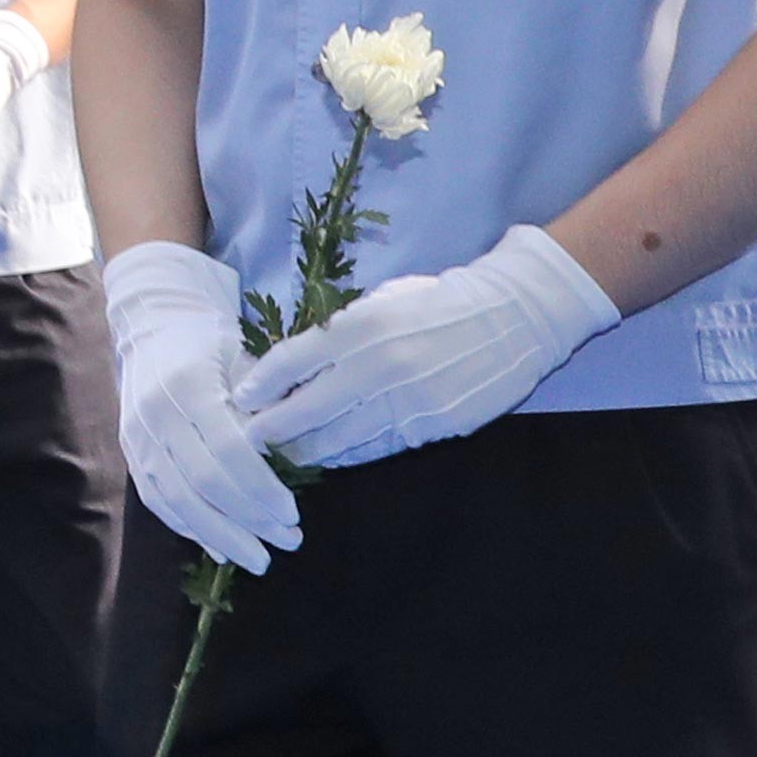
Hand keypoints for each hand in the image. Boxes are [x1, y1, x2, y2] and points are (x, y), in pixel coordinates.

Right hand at [105, 241, 293, 575]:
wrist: (155, 327)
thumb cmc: (212, 344)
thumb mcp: (246, 361)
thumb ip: (265, 409)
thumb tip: (291, 463)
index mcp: (189, 386)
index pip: (228, 450)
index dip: (262, 488)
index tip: (293, 514)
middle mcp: (157, 414)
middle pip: (202, 482)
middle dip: (248, 520)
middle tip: (288, 542)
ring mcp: (138, 435)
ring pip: (176, 499)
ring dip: (219, 535)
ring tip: (257, 559)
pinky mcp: (131, 451)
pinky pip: (158, 499)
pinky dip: (189, 528)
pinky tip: (218, 547)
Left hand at [237, 225, 620, 469]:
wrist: (515, 317)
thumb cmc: (438, 302)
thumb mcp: (380, 301)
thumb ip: (339, 332)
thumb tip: (292, 364)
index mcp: (361, 327)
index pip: (292, 361)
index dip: (260, 384)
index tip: (241, 399)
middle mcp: (379, 367)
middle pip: (307, 410)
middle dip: (271, 430)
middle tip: (247, 440)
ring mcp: (408, 402)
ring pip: (340, 439)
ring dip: (306, 450)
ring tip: (283, 454)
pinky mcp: (433, 426)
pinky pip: (378, 447)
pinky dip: (349, 453)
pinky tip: (330, 455)